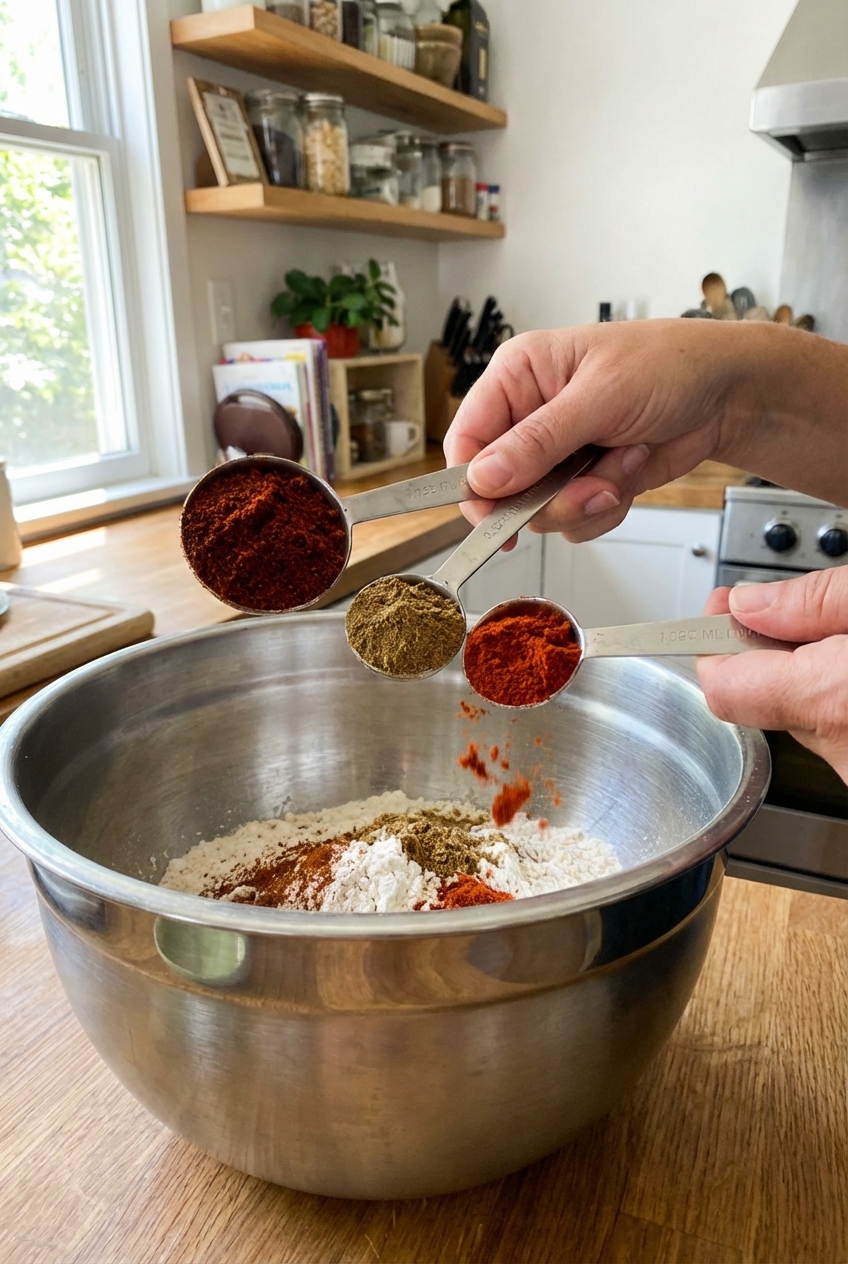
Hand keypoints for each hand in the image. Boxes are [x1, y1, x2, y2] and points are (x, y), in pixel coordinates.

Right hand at [444, 320, 847, 540]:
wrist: (727, 394)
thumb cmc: (669, 366)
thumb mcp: (599, 398)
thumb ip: (538, 442)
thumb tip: (483, 478)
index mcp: (518, 376)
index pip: (467, 439)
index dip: (474, 482)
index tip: (493, 514)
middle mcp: (530, 417)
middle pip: (501, 487)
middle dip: (549, 497)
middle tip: (590, 486)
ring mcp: (557, 454)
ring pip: (539, 511)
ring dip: (586, 500)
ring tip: (624, 462)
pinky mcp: (584, 481)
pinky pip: (574, 519)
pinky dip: (607, 505)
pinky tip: (631, 467)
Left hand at [697, 568, 847, 781]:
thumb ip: (810, 602)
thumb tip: (749, 605)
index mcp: (832, 699)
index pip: (721, 686)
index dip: (713, 641)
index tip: (721, 609)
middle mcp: (842, 751)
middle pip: (760, 699)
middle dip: (766, 651)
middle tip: (787, 612)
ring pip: (800, 715)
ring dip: (807, 676)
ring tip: (836, 641)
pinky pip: (834, 731)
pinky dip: (835, 698)